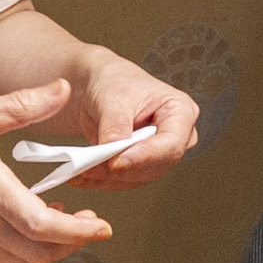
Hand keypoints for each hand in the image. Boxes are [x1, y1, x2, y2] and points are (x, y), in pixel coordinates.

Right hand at [0, 79, 113, 262]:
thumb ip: (23, 105)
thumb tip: (59, 90)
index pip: (43, 226)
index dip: (78, 231)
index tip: (99, 225)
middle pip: (40, 254)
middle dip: (72, 242)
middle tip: (84, 222)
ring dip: (47, 249)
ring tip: (55, 221)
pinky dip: (20, 256)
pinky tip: (22, 231)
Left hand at [36, 50, 199, 191]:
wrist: (101, 87)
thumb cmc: (116, 82)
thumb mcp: (114, 97)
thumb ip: (115, 125)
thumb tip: (113, 151)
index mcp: (180, 112)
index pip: (171, 143)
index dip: (145, 155)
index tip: (116, 161)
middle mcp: (177, 136)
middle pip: (156, 165)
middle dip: (122, 169)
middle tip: (91, 167)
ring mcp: (160, 153)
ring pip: (139, 177)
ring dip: (108, 178)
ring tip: (82, 171)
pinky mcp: (142, 165)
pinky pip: (125, 180)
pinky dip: (102, 180)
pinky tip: (83, 176)